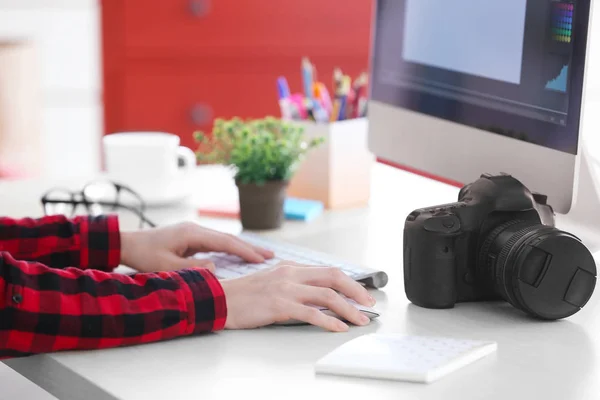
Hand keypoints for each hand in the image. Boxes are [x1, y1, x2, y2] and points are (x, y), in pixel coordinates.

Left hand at [120, 222, 273, 273]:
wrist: (127, 244)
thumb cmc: (144, 256)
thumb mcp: (166, 266)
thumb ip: (192, 269)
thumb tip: (216, 269)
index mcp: (192, 233)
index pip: (225, 242)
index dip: (244, 251)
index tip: (262, 259)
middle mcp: (196, 229)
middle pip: (229, 239)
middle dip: (250, 248)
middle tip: (271, 255)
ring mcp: (193, 232)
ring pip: (224, 241)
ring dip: (242, 248)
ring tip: (261, 256)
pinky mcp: (190, 238)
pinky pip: (216, 243)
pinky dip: (230, 249)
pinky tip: (238, 254)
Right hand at [220, 261, 376, 331]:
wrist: (220, 300)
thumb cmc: (244, 295)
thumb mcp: (273, 282)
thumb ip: (295, 285)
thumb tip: (319, 298)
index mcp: (290, 268)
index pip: (328, 271)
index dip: (349, 282)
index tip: (361, 294)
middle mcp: (290, 274)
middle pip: (333, 278)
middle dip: (356, 292)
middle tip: (368, 305)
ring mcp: (285, 289)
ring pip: (327, 295)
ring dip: (348, 309)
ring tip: (359, 320)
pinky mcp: (279, 305)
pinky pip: (311, 313)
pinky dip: (329, 321)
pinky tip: (338, 327)